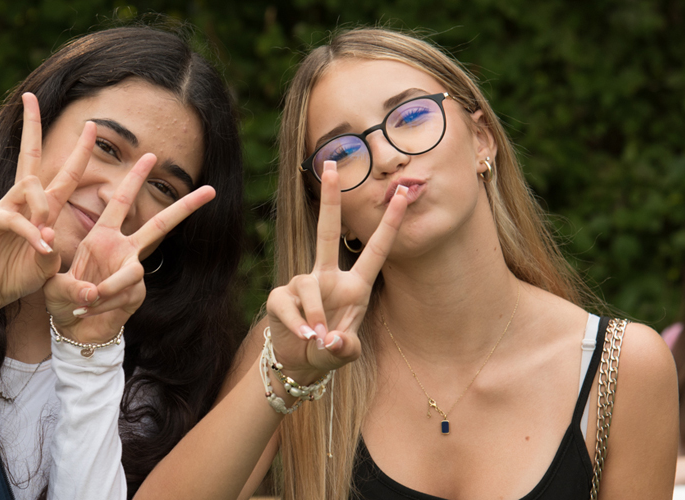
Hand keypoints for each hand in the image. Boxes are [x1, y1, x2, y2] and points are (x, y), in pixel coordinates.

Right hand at [0, 93, 90, 357]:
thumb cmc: (15, 278)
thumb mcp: (46, 264)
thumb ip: (53, 247)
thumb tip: (50, 232)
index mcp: (40, 208)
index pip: (61, 173)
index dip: (77, 151)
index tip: (91, 126)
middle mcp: (20, 202)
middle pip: (30, 158)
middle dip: (31, 127)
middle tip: (30, 98)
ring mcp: (1, 207)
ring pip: (28, 188)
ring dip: (43, 207)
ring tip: (47, 233)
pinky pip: (14, 218)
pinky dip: (31, 232)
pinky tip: (40, 245)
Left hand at [44, 153, 215, 342]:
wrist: (73, 329)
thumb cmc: (61, 300)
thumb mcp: (53, 283)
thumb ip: (69, 284)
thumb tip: (93, 291)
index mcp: (102, 236)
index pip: (121, 202)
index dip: (135, 179)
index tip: (151, 156)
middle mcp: (123, 250)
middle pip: (160, 226)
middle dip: (184, 207)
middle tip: (211, 190)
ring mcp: (132, 273)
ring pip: (134, 272)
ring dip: (109, 286)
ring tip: (87, 299)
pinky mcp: (136, 295)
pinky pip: (125, 295)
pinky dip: (104, 304)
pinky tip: (87, 310)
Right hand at [265, 160, 409, 383]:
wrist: (297, 364)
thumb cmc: (328, 351)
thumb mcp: (344, 353)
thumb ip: (344, 348)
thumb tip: (328, 339)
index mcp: (355, 287)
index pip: (376, 250)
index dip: (390, 224)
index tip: (404, 194)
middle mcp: (328, 278)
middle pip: (328, 231)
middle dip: (330, 199)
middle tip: (331, 165)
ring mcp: (302, 285)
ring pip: (310, 287)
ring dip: (316, 316)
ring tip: (317, 340)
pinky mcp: (281, 297)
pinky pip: (290, 306)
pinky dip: (298, 325)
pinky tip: (304, 338)